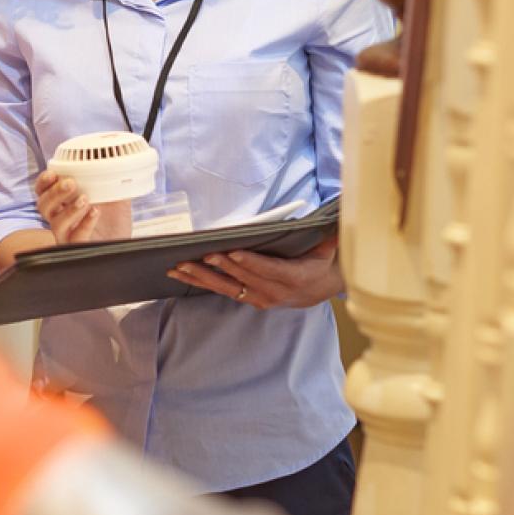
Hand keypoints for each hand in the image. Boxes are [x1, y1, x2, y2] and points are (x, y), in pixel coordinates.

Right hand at [34, 169, 131, 245]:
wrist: (126, 246)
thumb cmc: (115, 222)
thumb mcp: (115, 196)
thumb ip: (110, 180)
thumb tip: (116, 160)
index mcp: (64, 204)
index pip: (43, 192)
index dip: (43, 183)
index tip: (52, 173)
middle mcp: (61, 219)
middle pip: (43, 206)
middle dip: (54, 193)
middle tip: (71, 183)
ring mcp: (69, 236)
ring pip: (56, 224)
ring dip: (69, 209)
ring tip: (86, 199)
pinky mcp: (80, 249)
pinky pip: (76, 238)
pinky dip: (85, 223)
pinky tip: (95, 212)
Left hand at [169, 234, 342, 309]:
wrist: (321, 288)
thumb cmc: (320, 260)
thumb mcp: (328, 246)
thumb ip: (328, 234)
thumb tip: (335, 215)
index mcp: (295, 277)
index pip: (269, 270)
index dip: (250, 263)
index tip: (232, 253)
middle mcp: (275, 293)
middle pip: (243, 278)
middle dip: (220, 267)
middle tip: (198, 255)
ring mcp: (260, 299)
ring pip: (227, 288)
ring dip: (201, 278)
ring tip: (178, 268)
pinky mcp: (248, 299)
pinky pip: (222, 291)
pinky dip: (201, 283)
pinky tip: (182, 275)